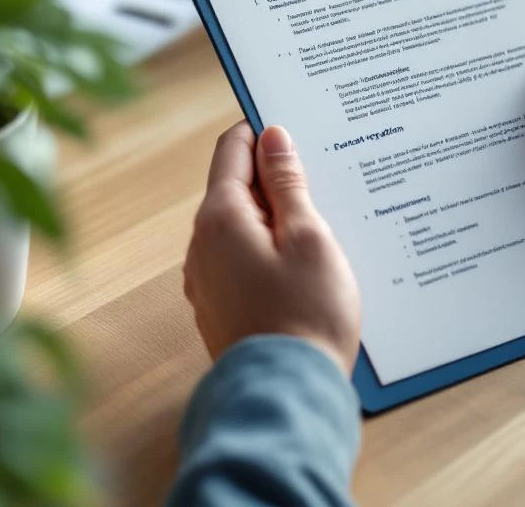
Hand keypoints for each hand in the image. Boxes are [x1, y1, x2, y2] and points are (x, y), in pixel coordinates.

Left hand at [184, 122, 360, 373]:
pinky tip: (302, 268)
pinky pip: (242, 260)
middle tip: (323, 184)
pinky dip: (268, 251)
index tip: (294, 130)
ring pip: (241, 227)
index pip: (231, 150)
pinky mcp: (219, 306)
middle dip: (275, 180)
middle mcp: (201, 245)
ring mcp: (206, 279)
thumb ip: (288, 183)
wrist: (286, 394)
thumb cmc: (306, 314)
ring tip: (321, 231)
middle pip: (235, 188)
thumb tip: (273, 138)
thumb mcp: (308, 236)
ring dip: (275, 219)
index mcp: (220, 217)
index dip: (262, 133)